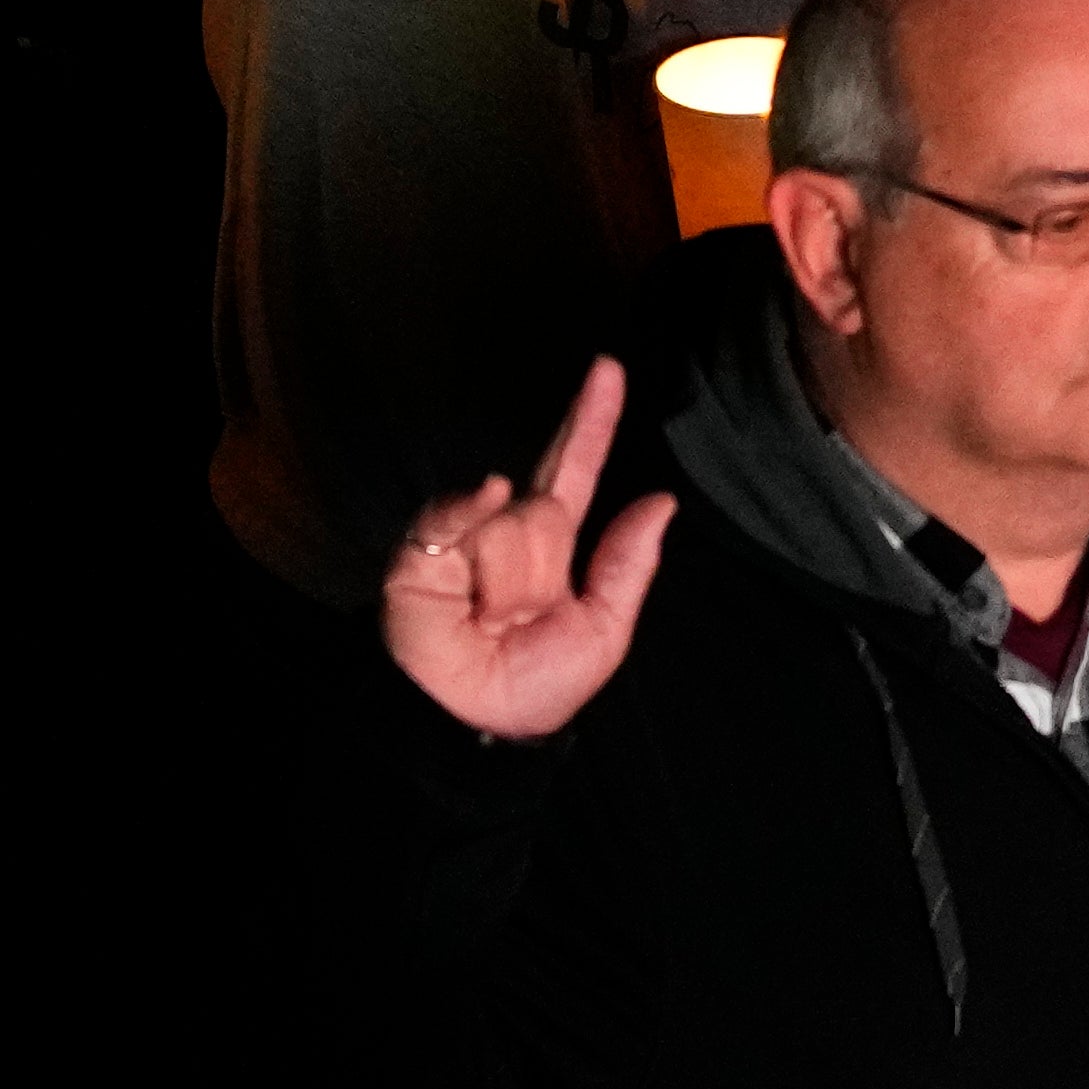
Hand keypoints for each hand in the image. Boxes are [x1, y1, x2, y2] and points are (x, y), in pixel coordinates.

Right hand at [383, 354, 671, 738]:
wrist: (471, 721)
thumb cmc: (535, 683)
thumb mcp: (601, 632)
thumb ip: (629, 565)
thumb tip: (663, 499)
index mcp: (553, 544)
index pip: (575, 469)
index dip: (591, 420)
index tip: (607, 368)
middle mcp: (510, 526)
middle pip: (550, 507)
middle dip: (544, 567)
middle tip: (520, 617)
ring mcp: (467, 531)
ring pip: (516, 522)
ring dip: (509, 582)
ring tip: (485, 618)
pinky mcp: (425, 545)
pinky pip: (463, 515)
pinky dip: (469, 524)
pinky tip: (464, 569)